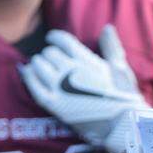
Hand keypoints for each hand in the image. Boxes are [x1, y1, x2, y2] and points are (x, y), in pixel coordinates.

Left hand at [19, 25, 145, 152]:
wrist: (121, 124)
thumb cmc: (124, 96)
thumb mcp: (120, 67)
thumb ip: (111, 46)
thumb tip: (107, 27)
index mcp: (85, 60)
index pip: (62, 40)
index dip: (54, 37)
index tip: (51, 38)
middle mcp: (70, 70)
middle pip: (50, 53)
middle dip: (50, 54)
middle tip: (51, 58)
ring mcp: (60, 87)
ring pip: (38, 65)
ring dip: (38, 63)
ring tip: (40, 65)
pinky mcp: (53, 104)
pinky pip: (33, 86)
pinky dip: (28, 77)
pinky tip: (27, 73)